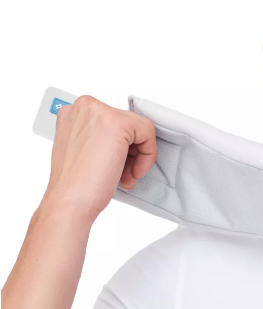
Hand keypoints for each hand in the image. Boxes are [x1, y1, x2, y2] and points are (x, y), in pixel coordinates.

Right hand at [42, 95, 157, 220]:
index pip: (114, 120)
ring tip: (125, 177)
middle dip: (129, 152)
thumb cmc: (75, 183)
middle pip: (127, 123)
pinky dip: (147, 156)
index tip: (113, 162)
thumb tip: (121, 134)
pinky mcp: (118, 123)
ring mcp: (101, 112)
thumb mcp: (83, 147)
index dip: (119, 145)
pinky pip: (148, 133)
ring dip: (137, 156)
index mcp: (74, 111)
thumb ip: (99, 134)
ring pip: (139, 128)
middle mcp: (85, 106)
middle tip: (122, 174)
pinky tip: (132, 173)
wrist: (69, 202)